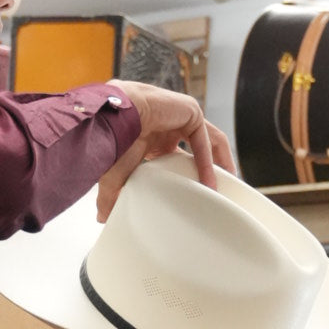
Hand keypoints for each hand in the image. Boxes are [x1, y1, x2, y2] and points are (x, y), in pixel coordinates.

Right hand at [96, 81, 236, 220]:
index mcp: (153, 138)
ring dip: (219, 163)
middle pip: (198, 148)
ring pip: (208, 141)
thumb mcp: (115, 173)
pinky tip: (210, 181)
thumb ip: (112, 195)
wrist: (113, 119)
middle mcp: (169, 126)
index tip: (195, 191)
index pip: (177, 155)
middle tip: (217, 191)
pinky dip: (208, 161)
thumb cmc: (111, 139)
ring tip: (225, 187)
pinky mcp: (190, 111)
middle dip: (210, 167)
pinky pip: (204, 140)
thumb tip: (103, 217)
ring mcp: (180, 117)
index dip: (188, 172)